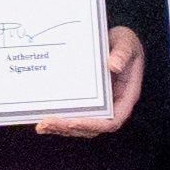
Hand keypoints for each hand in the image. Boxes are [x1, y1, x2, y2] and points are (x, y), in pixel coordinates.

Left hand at [31, 24, 146, 141]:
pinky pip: (73, 116)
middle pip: (92, 128)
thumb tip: (114, 65)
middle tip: (47, 123)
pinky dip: (59, 120)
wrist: (117, 41)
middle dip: (68, 128)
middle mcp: (112, 106)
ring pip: (80, 126)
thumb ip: (123, 53)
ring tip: (42, 126)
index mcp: (126, 96)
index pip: (112, 121)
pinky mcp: (86, 101)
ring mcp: (99, 105)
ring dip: (60, 128)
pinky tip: (42, 120)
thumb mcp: (127, 42)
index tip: (73, 121)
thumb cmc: (125, 43)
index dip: (93, 124)